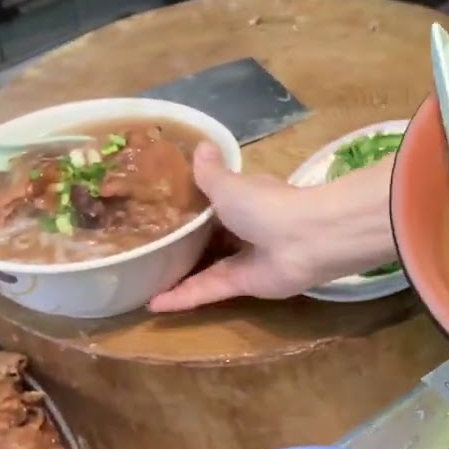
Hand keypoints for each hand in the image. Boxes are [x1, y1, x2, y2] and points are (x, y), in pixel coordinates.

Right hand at [148, 143, 397, 311]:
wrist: (305, 240)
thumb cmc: (266, 205)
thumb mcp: (229, 185)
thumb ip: (210, 173)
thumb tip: (201, 143)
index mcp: (243, 199)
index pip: (213, 202)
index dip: (188, 206)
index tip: (156, 208)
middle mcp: (244, 228)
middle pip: (208, 238)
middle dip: (181, 243)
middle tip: (143, 248)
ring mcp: (245, 258)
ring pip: (206, 267)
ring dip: (178, 274)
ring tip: (143, 279)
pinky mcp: (243, 284)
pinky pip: (208, 290)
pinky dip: (182, 297)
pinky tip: (153, 305)